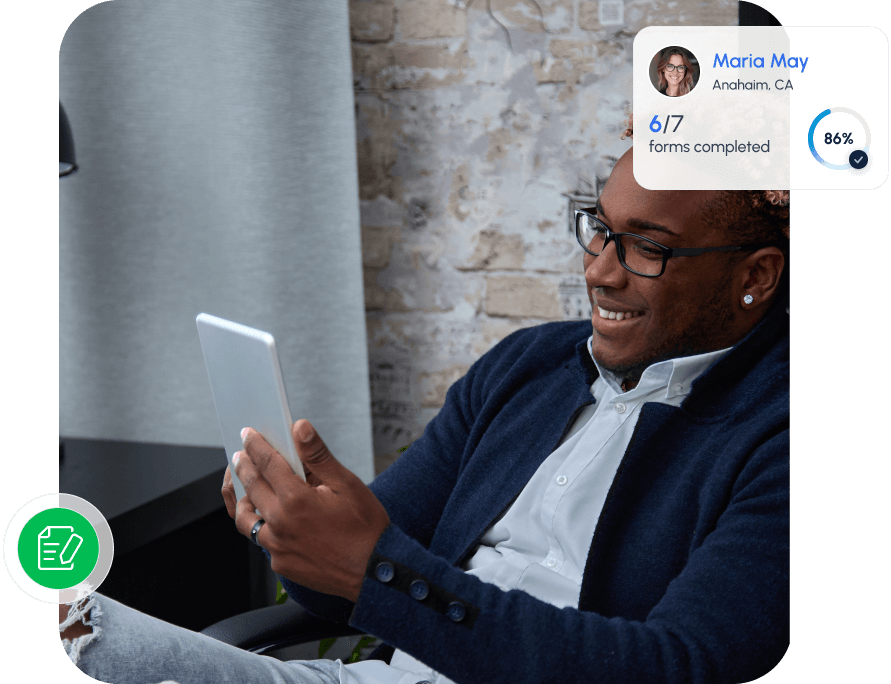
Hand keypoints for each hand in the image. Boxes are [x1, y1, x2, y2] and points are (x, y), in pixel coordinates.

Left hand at [227, 419, 389, 602]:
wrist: (376, 571)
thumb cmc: (366, 528)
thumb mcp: (347, 484)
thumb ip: (318, 456)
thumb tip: (300, 428)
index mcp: (296, 500)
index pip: (267, 464)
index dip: (255, 446)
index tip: (248, 436)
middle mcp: (280, 524)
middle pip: (252, 487)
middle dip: (243, 467)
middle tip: (240, 456)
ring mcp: (277, 547)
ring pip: (246, 520)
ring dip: (243, 501)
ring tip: (246, 490)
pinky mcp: (281, 564)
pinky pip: (262, 542)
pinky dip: (262, 527)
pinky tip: (270, 519)